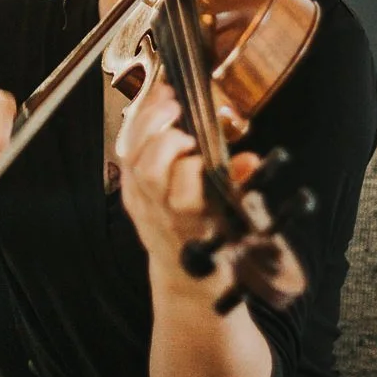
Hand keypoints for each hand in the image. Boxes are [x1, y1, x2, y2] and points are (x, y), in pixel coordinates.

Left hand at [116, 82, 260, 275]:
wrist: (187, 275)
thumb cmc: (217, 242)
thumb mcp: (238, 221)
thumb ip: (241, 189)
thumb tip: (250, 161)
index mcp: (193, 221)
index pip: (184, 192)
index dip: (191, 165)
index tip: (203, 148)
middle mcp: (162, 212)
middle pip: (150, 171)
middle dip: (164, 139)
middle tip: (181, 115)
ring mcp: (141, 203)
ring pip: (133, 160)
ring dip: (147, 125)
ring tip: (166, 101)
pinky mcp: (130, 194)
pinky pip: (125, 156)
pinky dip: (137, 128)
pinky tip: (152, 108)